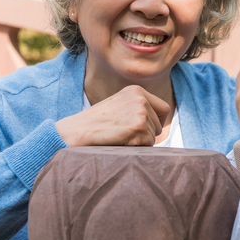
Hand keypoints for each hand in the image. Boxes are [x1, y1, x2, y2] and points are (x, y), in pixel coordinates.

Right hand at [55, 85, 169, 146]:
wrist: (75, 131)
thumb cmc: (95, 123)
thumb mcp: (119, 106)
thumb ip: (138, 109)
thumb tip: (160, 126)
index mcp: (137, 90)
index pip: (163, 108)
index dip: (156, 122)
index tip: (143, 128)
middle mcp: (140, 98)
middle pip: (159, 125)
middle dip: (146, 134)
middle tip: (124, 134)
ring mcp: (140, 113)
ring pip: (153, 136)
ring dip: (139, 142)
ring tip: (118, 136)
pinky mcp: (137, 128)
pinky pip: (148, 145)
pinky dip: (136, 148)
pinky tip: (119, 141)